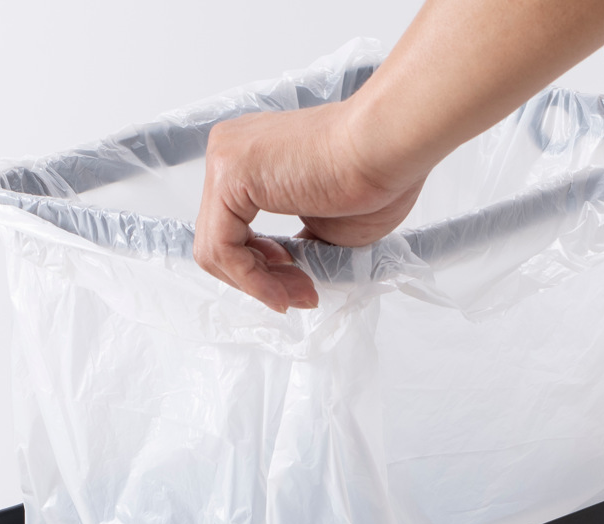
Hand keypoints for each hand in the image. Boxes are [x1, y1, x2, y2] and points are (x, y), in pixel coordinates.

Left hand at [193, 102, 425, 312]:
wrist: (387, 147)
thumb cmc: (373, 176)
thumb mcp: (324, 226)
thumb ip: (296, 244)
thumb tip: (284, 272)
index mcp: (250, 158)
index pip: (232, 230)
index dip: (263, 270)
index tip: (300, 284)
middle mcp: (230, 152)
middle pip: (220, 241)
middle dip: (261, 280)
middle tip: (301, 296)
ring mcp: (225, 160)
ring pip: (216, 250)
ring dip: (259, 285)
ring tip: (299, 296)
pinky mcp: (228, 176)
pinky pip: (223, 249)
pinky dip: (252, 281)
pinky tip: (283, 293)